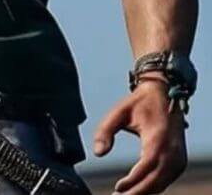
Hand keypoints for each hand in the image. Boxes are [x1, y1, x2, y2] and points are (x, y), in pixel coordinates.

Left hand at [93, 79, 186, 194]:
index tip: (117, 188)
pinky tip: (137, 189)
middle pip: (155, 181)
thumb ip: (105, 131)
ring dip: (144, 192)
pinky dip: (152, 187)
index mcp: (158, 138)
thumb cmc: (139, 103)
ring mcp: (178, 157)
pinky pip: (166, 180)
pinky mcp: (179, 161)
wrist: (164, 93)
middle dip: (136, 192)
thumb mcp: (118, 112)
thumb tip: (98, 153)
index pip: (146, 167)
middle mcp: (172, 151)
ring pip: (161, 184)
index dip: (133, 181)